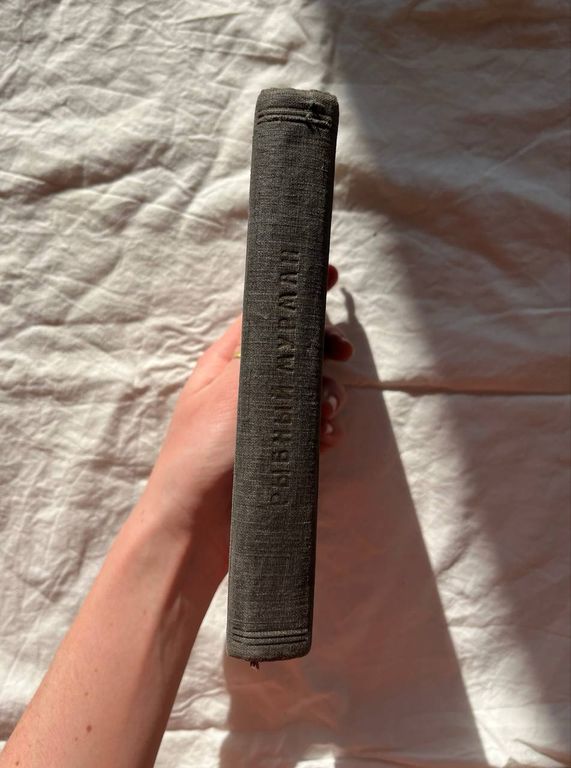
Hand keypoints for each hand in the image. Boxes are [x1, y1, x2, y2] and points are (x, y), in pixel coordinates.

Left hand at [139, 264, 352, 579]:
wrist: (194, 529)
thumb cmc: (201, 456)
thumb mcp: (232, 396)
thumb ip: (266, 358)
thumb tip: (298, 328)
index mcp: (225, 365)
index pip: (266, 318)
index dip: (298, 300)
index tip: (331, 280)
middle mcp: (245, 389)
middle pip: (295, 354)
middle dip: (322, 354)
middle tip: (342, 355)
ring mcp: (262, 422)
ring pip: (310, 393)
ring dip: (327, 398)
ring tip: (325, 419)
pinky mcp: (277, 453)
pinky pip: (311, 430)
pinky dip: (324, 430)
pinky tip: (327, 442)